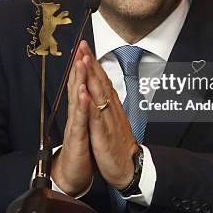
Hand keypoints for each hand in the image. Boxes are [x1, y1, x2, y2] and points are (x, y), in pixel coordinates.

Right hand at [51, 42, 93, 195]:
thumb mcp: (87, 124)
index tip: (85, 47)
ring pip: (77, 98)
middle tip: (80, 46)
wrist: (74, 173)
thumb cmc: (82, 148)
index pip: (82, 83)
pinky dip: (81, 106)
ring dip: (78, 80)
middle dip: (79, 65)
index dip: (83, 65)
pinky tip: (82, 94)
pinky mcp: (77, 137)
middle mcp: (76, 114)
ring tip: (80, 62)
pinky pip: (80, 119)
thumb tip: (86, 90)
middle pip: (77, 85)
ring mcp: (76, 124)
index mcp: (82, 109)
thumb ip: (85, 107)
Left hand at [78, 41, 137, 188]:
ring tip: (84, 60)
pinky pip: (96, 116)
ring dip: (91, 76)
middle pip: (100, 81)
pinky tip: (85, 92)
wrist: (129, 167)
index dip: (93, 63)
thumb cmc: (119, 145)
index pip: (101, 80)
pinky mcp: (104, 133)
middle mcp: (110, 108)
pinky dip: (90, 103)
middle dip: (91, 62)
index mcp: (111, 105)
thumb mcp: (113, 120)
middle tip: (83, 45)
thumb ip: (108, 104)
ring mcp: (108, 119)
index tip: (85, 48)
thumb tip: (103, 90)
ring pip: (99, 94)